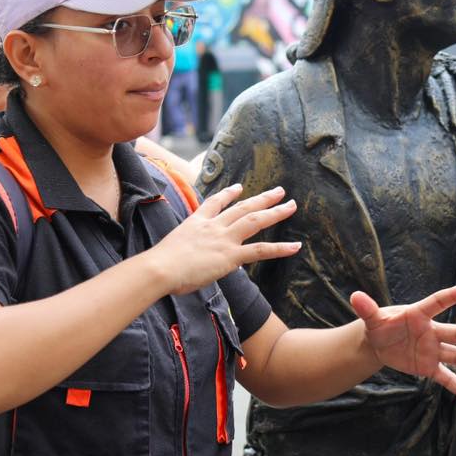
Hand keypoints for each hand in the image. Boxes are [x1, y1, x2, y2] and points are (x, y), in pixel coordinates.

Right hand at [148, 185, 300, 295]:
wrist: (160, 267)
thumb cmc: (159, 265)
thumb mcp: (171, 249)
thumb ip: (185, 250)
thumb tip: (187, 259)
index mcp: (196, 222)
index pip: (215, 203)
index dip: (229, 194)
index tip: (239, 187)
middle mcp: (213, 226)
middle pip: (242, 207)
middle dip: (262, 198)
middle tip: (279, 191)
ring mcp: (224, 239)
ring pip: (255, 221)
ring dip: (275, 212)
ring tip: (292, 206)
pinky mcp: (231, 255)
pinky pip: (260, 250)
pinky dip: (280, 248)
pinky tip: (295, 246)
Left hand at [349, 283, 455, 405]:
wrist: (379, 343)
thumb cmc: (379, 325)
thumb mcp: (372, 318)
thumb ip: (367, 309)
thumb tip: (355, 296)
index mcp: (419, 315)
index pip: (438, 303)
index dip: (452, 296)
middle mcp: (432, 333)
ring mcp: (433, 351)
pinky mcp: (429, 367)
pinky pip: (447, 379)